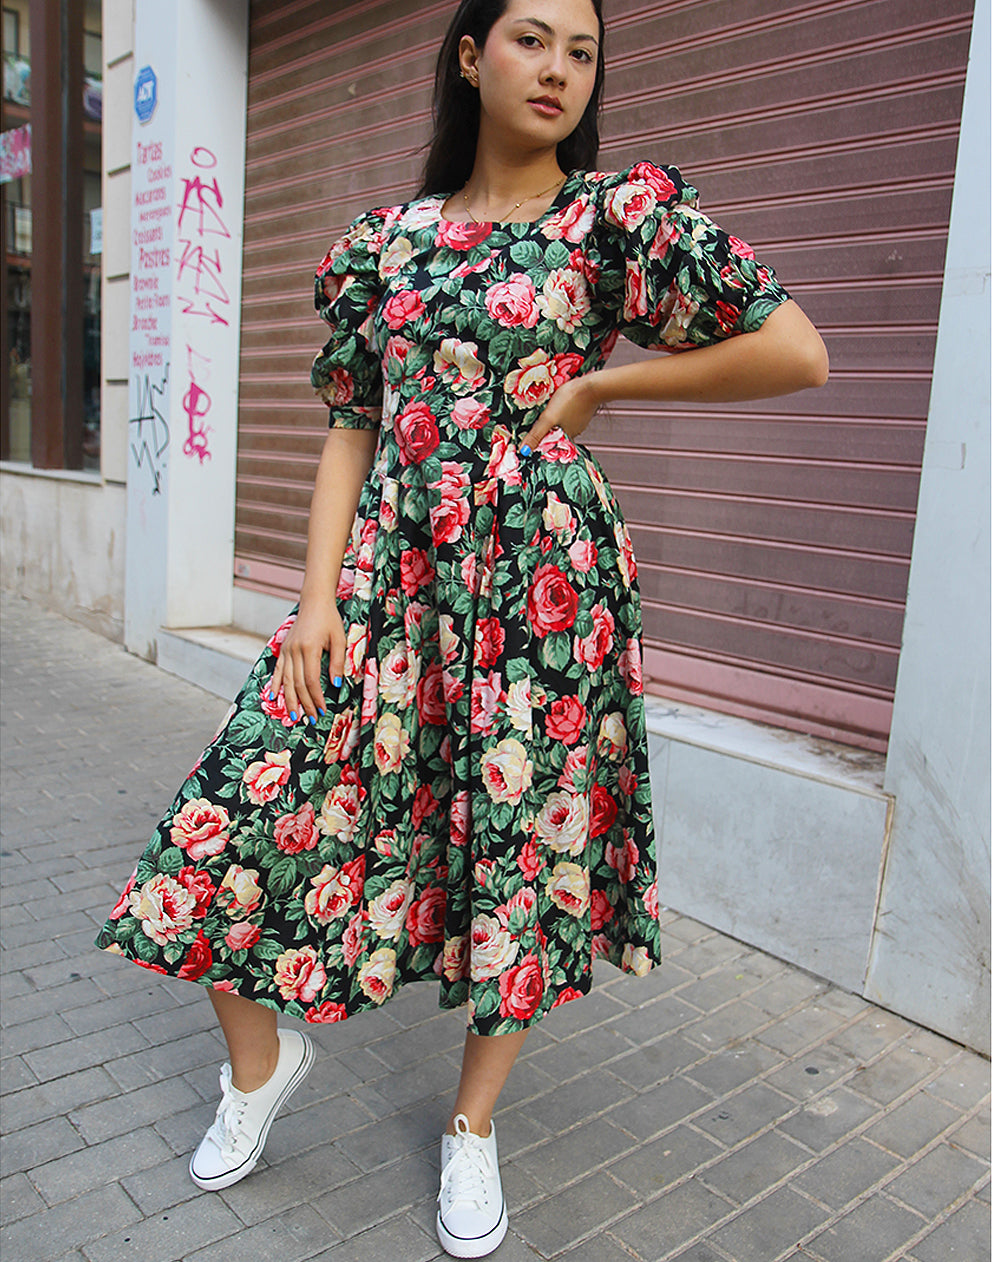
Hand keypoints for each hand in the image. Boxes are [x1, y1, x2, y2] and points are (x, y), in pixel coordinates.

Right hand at [267, 598, 345, 724]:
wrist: (314, 602)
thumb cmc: (329, 620)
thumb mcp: (339, 639)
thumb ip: (337, 662)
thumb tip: (336, 684)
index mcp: (309, 648)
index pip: (311, 680)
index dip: (316, 698)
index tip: (322, 710)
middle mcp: (294, 651)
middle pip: (298, 684)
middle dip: (304, 703)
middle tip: (310, 719)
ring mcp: (287, 650)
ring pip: (286, 680)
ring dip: (290, 699)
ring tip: (294, 714)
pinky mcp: (283, 649)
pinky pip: (278, 670)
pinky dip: (276, 684)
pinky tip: (274, 696)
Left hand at [518, 375, 601, 454]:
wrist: (591, 386)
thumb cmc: (570, 400)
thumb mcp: (548, 419)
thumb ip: (536, 435)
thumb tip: (524, 451)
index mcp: (565, 437)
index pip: (549, 445)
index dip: (539, 442)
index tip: (531, 439)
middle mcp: (574, 432)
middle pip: (555, 435)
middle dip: (546, 431)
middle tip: (538, 424)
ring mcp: (579, 422)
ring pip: (562, 425)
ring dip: (555, 422)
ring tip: (548, 414)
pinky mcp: (582, 411)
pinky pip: (569, 416)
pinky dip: (563, 413)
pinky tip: (560, 406)